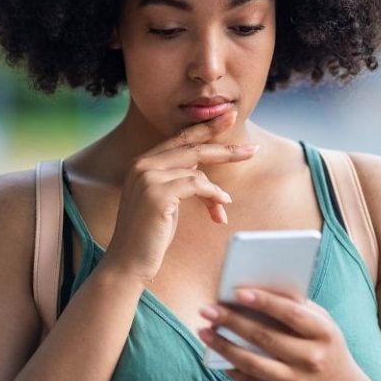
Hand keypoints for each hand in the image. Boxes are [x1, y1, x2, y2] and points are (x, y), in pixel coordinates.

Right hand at [103, 110, 259, 284]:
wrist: (128, 263)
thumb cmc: (150, 234)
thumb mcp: (166, 201)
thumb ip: (180, 181)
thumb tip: (206, 176)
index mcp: (142, 162)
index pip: (180, 139)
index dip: (206, 127)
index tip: (228, 116)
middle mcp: (142, 164)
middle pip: (193, 147)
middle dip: (225, 148)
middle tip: (253, 149)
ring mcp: (147, 177)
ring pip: (197, 169)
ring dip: (215, 191)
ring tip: (223, 206)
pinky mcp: (157, 194)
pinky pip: (197, 185)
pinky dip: (213, 196)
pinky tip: (221, 209)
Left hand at [198, 288, 380, 380]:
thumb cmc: (327, 350)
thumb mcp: (324, 326)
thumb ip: (298, 308)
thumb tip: (259, 288)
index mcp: (323, 333)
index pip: (290, 313)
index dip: (264, 301)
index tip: (239, 291)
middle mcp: (311, 358)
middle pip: (264, 337)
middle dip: (231, 321)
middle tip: (208, 309)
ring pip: (252, 363)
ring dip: (223, 346)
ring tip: (204, 331)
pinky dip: (232, 368)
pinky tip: (218, 356)